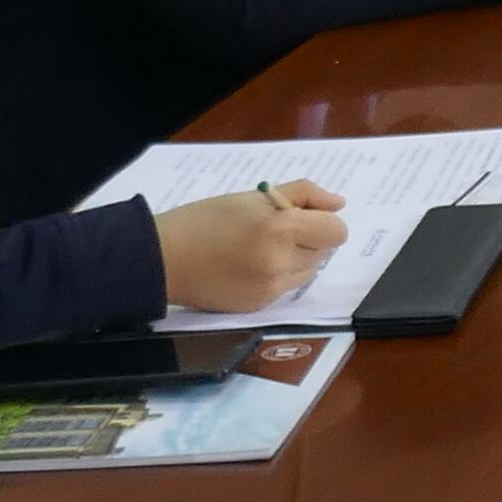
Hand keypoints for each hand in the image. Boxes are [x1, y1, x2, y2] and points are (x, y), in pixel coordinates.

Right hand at [150, 180, 346, 312]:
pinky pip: (286, 288)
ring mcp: (271, 289)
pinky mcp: (259, 307)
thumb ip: (302, 194)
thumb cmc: (206, 219)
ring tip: (261, 247)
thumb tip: (338, 204)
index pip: (336, 231)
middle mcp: (281, 263)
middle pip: (324, 251)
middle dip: (309, 238)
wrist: (163, 258)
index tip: (305, 216)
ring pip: (308, 272)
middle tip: (276, 229)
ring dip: (297, 258)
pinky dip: (278, 276)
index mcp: (280, 230)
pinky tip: (249, 266)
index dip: (324, 221)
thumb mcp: (253, 196)